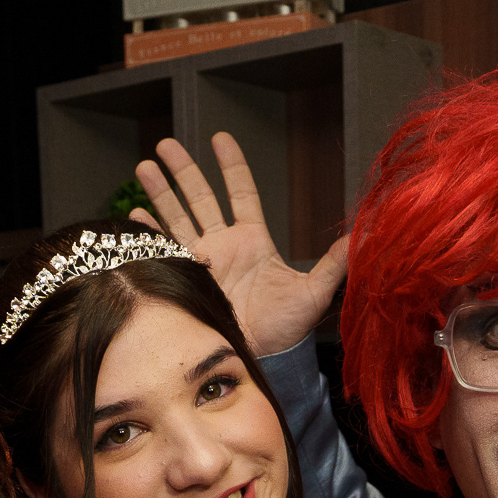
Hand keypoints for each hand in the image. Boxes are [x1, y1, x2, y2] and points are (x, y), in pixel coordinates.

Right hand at [133, 133, 348, 356]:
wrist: (260, 359)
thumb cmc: (288, 330)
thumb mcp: (314, 293)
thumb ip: (334, 262)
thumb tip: (362, 234)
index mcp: (253, 240)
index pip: (241, 192)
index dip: (231, 165)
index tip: (220, 139)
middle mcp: (224, 245)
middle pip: (200, 197)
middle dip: (183, 170)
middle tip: (166, 145)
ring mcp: (202, 262)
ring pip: (177, 218)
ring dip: (160, 193)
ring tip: (143, 166)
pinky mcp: (186, 281)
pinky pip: (165, 253)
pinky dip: (149, 236)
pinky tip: (135, 218)